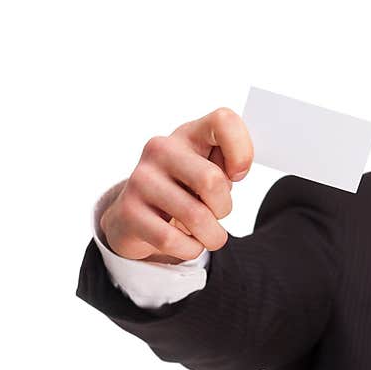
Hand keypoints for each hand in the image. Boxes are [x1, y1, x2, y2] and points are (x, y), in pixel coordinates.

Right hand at [100, 107, 253, 262]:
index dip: (242, 151)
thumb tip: (238, 169)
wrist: (135, 217)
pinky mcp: (128, 211)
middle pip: (212, 180)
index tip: (237, 174)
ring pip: (196, 216)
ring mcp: (141, 179)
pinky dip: (190, 248)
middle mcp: (161, 149)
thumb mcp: (210, 169)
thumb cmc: (184, 190)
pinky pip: (172, 240)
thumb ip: (230, 162)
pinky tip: (187, 243)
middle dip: (224, 208)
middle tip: (217, 213)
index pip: (224, 120)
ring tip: (206, 233)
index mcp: (189, 134)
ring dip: (211, 235)